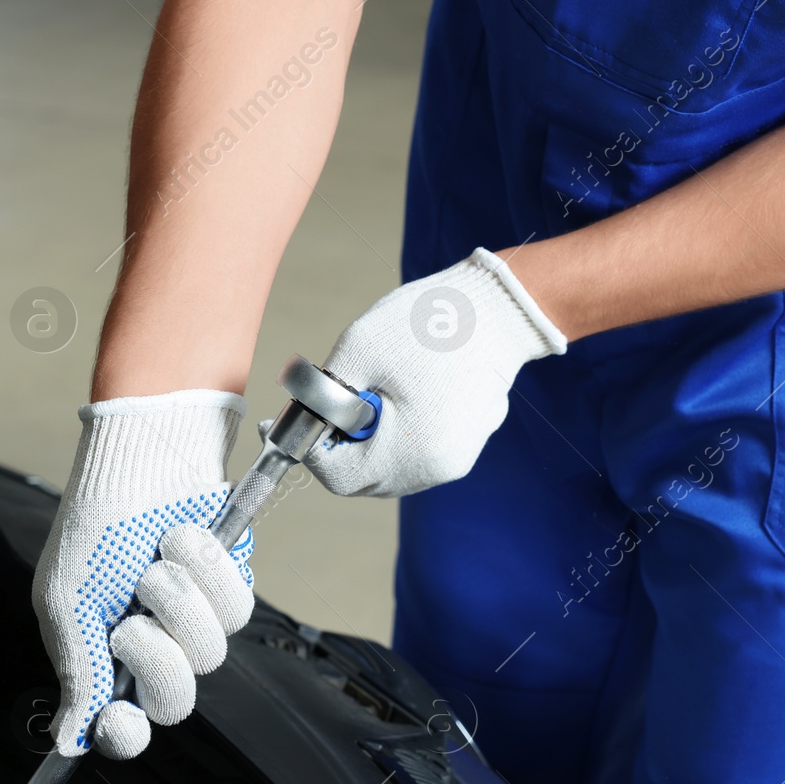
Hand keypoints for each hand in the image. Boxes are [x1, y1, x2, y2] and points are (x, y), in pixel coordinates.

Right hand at [33, 390, 254, 759]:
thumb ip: (76, 671)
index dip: (126, 732)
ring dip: (180, 600)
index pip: (124, 723)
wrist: (148, 456)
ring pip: (210, 651)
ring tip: (157, 561)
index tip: (120, 718)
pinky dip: (210, 572)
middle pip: (174, 698)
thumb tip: (67, 739)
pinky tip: (187, 541)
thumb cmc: (99, 521)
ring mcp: (194, 617)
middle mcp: (153, 643)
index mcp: (104, 654)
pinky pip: (238, 608)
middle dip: (156, 655)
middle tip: (135, 619)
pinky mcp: (230, 587)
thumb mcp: (67, 600)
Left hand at [305, 248, 566, 497]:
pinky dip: (391, 430)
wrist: (505, 307)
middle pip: (362, 477)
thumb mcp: (359, 349)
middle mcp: (437, 469)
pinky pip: (413, 449)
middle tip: (320, 402)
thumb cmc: (433, 323)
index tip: (279, 422)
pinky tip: (395, 390)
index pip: (337, 476)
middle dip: (334, 443)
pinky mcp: (465, 442)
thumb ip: (322, 394)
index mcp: (411, 454)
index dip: (306, 449)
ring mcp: (456, 458)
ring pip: (387, 465)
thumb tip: (300, 420)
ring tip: (362, 389)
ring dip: (363, 437)